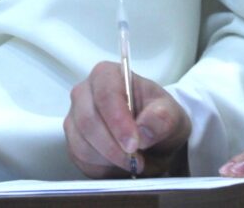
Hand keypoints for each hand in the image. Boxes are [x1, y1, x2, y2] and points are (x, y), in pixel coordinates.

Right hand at [65, 61, 190, 177]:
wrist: (153, 137)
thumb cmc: (158, 117)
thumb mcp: (171, 114)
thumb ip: (162, 118)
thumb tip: (143, 130)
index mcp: (107, 75)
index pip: (105, 94)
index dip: (117, 121)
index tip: (134, 143)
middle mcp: (84, 93)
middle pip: (88, 120)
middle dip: (113, 146)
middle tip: (136, 160)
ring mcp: (75, 118)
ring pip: (81, 143)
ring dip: (109, 159)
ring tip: (133, 162)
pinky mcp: (73, 142)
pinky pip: (80, 160)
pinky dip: (101, 168)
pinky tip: (119, 164)